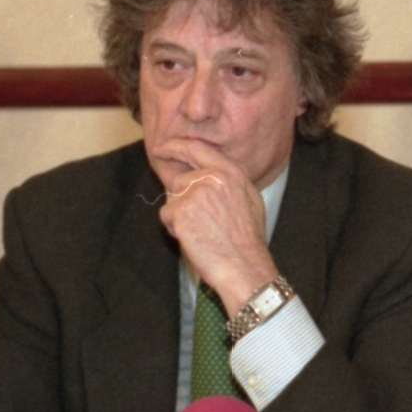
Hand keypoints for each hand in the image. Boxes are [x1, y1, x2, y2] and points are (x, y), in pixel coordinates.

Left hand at [152, 138, 278, 311]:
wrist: (244, 265)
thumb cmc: (248, 240)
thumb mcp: (249, 199)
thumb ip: (229, 181)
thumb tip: (208, 174)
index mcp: (232, 172)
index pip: (197, 149)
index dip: (175, 146)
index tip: (162, 148)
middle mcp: (213, 176)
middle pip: (181, 179)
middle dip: (179, 197)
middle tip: (183, 212)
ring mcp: (196, 192)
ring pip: (173, 198)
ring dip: (180, 214)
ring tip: (201, 231)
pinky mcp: (181, 210)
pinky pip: (166, 214)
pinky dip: (174, 228)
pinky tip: (193, 238)